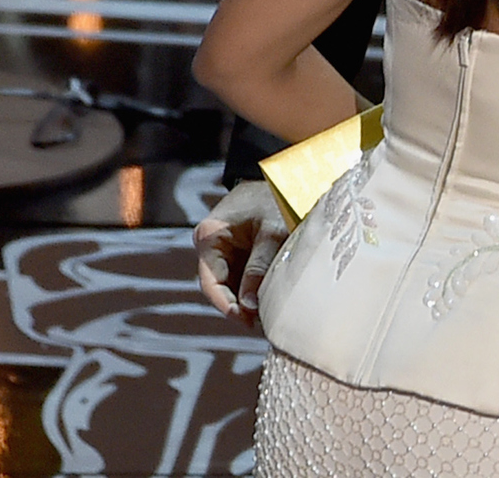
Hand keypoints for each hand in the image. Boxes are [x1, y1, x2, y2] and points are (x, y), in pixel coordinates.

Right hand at [192, 181, 289, 326]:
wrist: (288, 173)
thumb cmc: (277, 197)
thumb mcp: (272, 230)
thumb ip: (260, 267)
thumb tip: (251, 308)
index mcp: (209, 236)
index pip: (211, 281)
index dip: (226, 304)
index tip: (246, 320)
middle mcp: (211, 245)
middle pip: (221, 286)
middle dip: (240, 306)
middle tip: (263, 325)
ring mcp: (225, 249)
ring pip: (233, 283)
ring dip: (250, 300)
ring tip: (270, 317)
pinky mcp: (241, 251)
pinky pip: (244, 275)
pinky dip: (257, 288)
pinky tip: (273, 301)